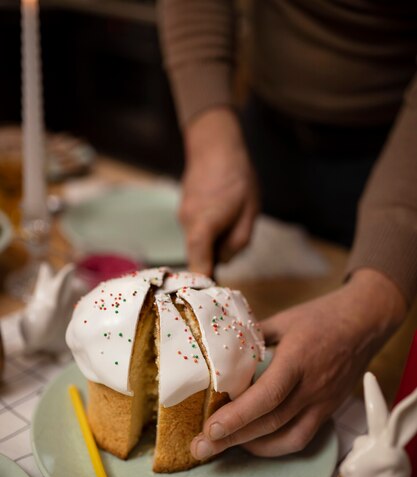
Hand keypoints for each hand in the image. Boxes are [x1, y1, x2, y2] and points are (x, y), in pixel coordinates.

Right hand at [180, 107, 258, 275]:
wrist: (215, 144)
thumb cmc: (237, 178)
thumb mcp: (249, 212)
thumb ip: (237, 242)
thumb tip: (223, 261)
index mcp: (203, 226)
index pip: (198, 265)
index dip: (203, 284)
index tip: (208, 300)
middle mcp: (188, 224)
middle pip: (199, 255)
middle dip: (215, 259)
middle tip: (234, 246)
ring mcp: (184, 217)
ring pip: (200, 242)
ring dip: (215, 241)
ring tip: (233, 219)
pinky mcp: (185, 211)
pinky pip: (198, 231)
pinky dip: (210, 231)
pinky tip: (223, 214)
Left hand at [191, 269, 406, 458]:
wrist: (364, 323)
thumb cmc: (321, 317)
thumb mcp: (283, 319)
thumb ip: (253, 338)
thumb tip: (221, 351)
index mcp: (298, 360)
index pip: (267, 395)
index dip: (238, 415)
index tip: (210, 428)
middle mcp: (312, 387)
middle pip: (271, 422)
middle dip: (232, 439)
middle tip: (201, 448)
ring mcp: (322, 403)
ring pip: (287, 437)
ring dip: (251, 447)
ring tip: (220, 448)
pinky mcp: (328, 411)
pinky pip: (301, 438)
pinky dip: (275, 446)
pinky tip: (253, 443)